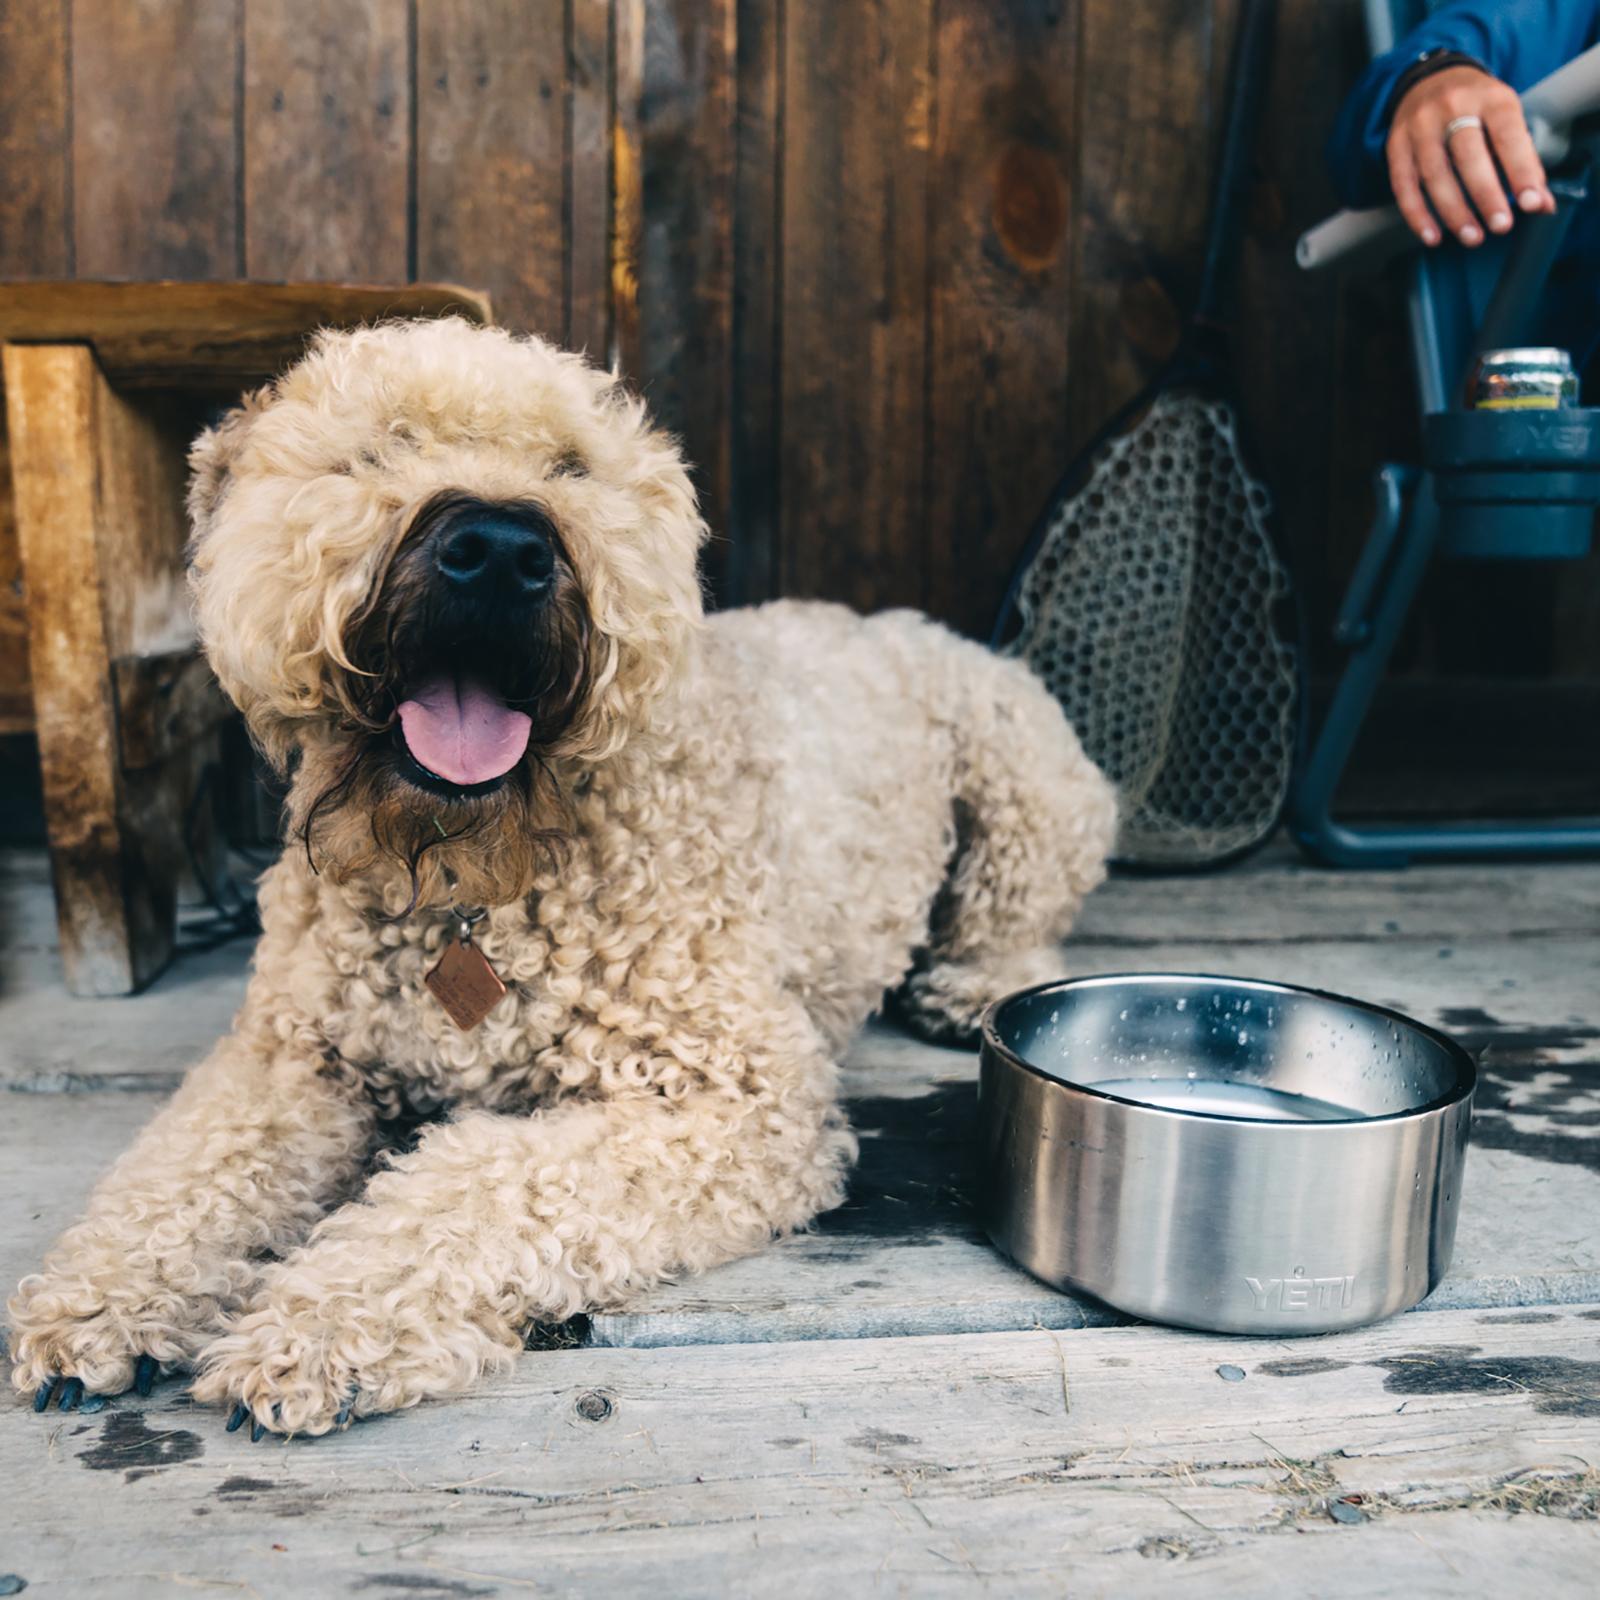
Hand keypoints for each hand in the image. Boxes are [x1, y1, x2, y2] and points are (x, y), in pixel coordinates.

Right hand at [1386, 65, 1554, 247]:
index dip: (1521, 170)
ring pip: (1434, 175)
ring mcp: (1420, 126)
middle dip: (1486, 195)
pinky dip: (1417, 215)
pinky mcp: (1396, 145)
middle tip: (1501, 225)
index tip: (1532, 203)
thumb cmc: (1476, 108)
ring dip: (1454, 212)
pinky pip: (1404, 186)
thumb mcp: (1505, 118)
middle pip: (1468, 155)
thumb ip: (1523, 159)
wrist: (1430, 80)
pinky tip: (1432, 236)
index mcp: (1490, 97)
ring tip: (1472, 237)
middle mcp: (1453, 107)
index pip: (1508, 136)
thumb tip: (1542, 205)